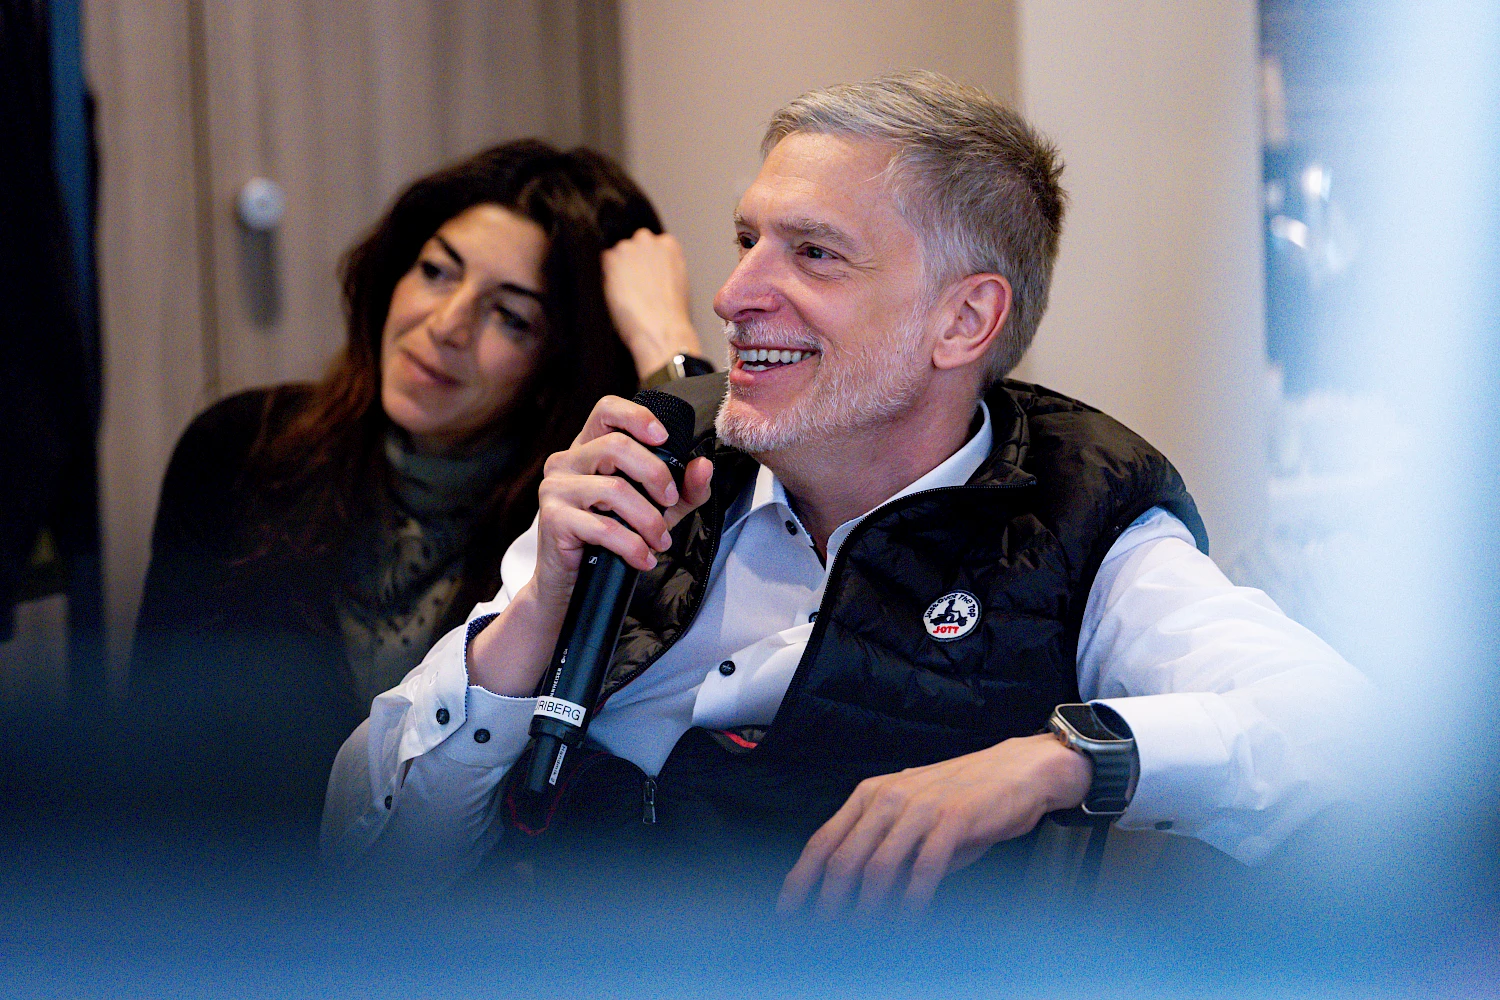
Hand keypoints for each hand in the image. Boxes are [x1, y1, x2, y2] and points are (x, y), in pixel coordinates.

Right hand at [468, 395, 712, 695]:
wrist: (571, 583)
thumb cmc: (610, 539)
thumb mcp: (656, 510)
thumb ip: (684, 489)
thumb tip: (703, 466)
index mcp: (589, 448)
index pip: (607, 410)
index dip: (637, 416)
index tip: (664, 438)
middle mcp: (567, 460)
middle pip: (617, 446)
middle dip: (655, 475)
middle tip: (670, 502)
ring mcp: (555, 488)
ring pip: (613, 490)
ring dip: (648, 520)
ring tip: (660, 541)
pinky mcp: (553, 519)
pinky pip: (603, 527)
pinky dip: (632, 545)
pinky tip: (643, 558)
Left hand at [601, 229, 703, 377]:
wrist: (660, 328)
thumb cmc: (671, 314)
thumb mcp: (677, 282)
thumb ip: (663, 267)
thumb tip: (651, 269)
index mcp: (669, 245)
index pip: (651, 244)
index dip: (646, 262)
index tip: (645, 276)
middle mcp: (648, 241)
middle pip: (632, 245)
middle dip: (631, 261)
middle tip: (633, 286)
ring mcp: (628, 247)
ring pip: (616, 254)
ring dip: (617, 270)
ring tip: (625, 293)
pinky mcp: (610, 259)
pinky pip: (602, 263)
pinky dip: (606, 277)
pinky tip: (616, 295)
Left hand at [777, 734, 1091, 917]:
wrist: (1017, 770)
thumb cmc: (965, 797)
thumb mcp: (915, 819)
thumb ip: (886, 851)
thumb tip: (858, 896)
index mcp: (871, 794)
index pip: (823, 840)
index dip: (801, 879)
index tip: (788, 909)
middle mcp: (888, 797)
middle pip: (843, 857)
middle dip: (828, 901)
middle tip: (821, 933)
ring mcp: (919, 807)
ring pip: (878, 865)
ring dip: (866, 908)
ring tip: (861, 935)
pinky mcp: (952, 819)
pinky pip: (923, 868)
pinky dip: (912, 901)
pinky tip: (908, 922)